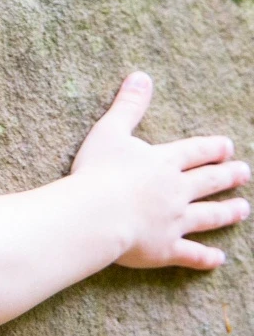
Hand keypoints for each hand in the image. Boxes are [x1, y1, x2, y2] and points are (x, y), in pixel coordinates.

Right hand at [70, 72, 249, 269]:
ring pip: (208, 216)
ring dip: (226, 212)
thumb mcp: (110, 131)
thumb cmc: (97, 171)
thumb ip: (128, 105)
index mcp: (163, 162)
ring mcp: (173, 221)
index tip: (227, 147)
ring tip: (242, 210)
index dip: (212, 148)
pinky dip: (205, 258)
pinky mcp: (165, 247)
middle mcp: (176, 190)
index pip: (195, 152)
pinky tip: (218, 259)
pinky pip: (190, 254)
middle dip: (227, 176)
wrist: (96, 213)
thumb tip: (141, 76)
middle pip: (208, 182)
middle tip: (243, 173)